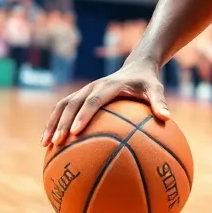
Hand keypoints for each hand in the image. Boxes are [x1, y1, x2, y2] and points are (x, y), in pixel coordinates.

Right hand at [41, 60, 168, 146]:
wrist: (136, 67)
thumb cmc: (146, 82)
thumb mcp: (156, 89)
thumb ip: (159, 102)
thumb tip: (166, 118)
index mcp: (109, 85)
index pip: (94, 100)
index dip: (84, 115)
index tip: (77, 132)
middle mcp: (92, 86)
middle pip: (72, 103)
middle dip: (62, 123)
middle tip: (56, 143)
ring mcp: (84, 90)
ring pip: (62, 105)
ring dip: (52, 123)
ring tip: (44, 145)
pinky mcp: (80, 96)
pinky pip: (63, 109)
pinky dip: (54, 123)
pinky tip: (50, 144)